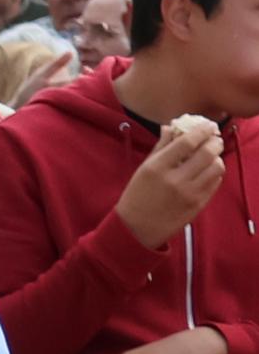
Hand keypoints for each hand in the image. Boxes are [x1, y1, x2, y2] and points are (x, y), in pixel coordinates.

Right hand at [118, 116, 224, 246]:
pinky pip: (216, 182)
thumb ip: (160, 147)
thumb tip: (171, 127)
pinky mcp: (198, 204)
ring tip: (211, 156)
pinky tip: (207, 171)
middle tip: (214, 139)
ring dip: (217, 157)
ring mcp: (189, 193)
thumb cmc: (137, 195)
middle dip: (214, 141)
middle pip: (207, 152)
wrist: (137, 228)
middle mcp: (175, 179)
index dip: (200, 130)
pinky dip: (215, 172)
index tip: (206, 125)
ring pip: (216, 167)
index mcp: (157, 168)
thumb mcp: (143, 168)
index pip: (187, 142)